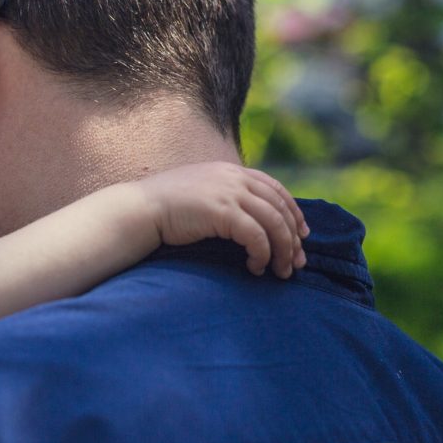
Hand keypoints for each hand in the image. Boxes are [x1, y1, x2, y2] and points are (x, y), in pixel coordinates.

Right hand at [135, 163, 308, 277]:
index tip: (301, 234)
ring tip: (282, 271)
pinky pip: (256, 236)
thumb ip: (223, 195)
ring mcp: (229, 193)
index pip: (275, 189)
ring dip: (283, 250)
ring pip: (274, 223)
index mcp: (231, 171)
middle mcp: (234, 178)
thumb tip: (244, 216)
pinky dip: (262, 254)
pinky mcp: (222, 212)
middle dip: (294, 238)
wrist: (140, 209)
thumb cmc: (165, 207)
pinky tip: (256, 267)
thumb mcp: (200, 192)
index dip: (294, 212)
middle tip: (298, 262)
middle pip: (280, 207)